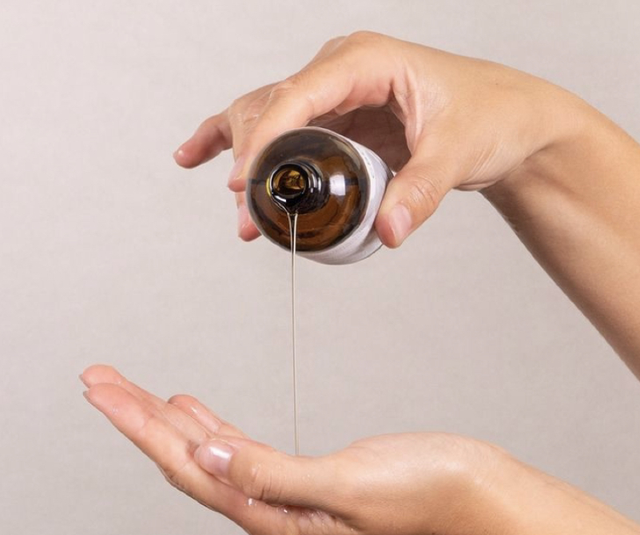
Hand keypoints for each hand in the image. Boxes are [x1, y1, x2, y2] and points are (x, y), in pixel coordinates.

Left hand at [81, 365, 639, 534]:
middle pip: (184, 457)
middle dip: (137, 416)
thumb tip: (209, 458)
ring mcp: (284, 491)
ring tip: (135, 391)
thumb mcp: (344, 483)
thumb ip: (271, 475)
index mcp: (272, 516)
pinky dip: (211, 424)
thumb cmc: (425, 492)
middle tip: (100, 379)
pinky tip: (196, 409)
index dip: (138, 425)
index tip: (103, 389)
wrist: (476, 494)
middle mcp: (269, 508)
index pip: (185, 464)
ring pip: (207, 450)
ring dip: (168, 419)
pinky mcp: (304, 472)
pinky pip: (239, 447)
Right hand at [173, 31, 577, 246]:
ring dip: (244, 162)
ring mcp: (335, 95)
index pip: (297, 94)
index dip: (266, 139)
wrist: (506, 122)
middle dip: (252, 163)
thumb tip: (388, 230)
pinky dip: (238, 143)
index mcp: (365, 60)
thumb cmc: (488, 117)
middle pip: (271, 107)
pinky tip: (200, 155)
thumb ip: (421, 190)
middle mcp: (341, 72)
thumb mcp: (456, 151)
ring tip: (241, 212)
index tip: (248, 184)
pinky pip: (278, 128)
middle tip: (250, 217)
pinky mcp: (336, 120)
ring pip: (267, 118)